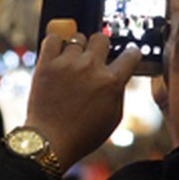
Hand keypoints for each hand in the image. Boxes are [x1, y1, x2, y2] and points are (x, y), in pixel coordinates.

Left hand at [25, 24, 141, 167]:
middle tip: (95, 58)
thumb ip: (118, 90)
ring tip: (73, 62)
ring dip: (78, 48)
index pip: (131, 54)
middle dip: (101, 47)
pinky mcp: (46, 64)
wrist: (51, 141)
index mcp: (111, 81)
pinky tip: (58, 54)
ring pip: (78, 38)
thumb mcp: (113, 116)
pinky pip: (53, 38)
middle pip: (101, 38)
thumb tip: (119, 72)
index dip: (131, 54)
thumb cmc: (83, 134)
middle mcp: (91, 68)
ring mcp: (67, 64)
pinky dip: (56, 43)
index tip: (127, 54)